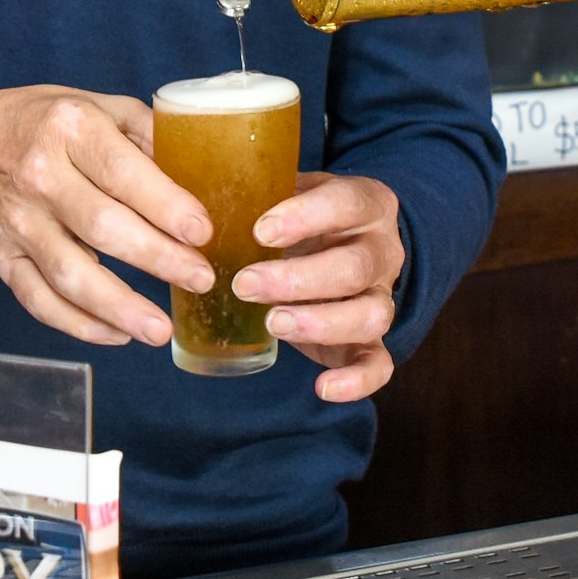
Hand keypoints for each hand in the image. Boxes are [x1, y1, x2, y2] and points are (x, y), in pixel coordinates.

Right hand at [0, 84, 211, 348]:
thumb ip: (150, 135)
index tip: (203, 232)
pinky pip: (40, 301)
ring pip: (70, 274)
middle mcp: (38, 175)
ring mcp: (17, 222)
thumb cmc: (47, 123)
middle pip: (102, 226)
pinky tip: (117, 334)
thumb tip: (204, 175)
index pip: (122, 172)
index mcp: (69, 128)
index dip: (165, 206)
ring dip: (119, 307)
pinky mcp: (2, 258)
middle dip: (157, 258)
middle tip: (200, 278)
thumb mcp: (100, 106)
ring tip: (160, 329)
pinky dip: (79, 324)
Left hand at [244, 172, 407, 403]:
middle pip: (354, 267)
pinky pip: (379, 363)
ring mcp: (381, 296)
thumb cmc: (303, 216)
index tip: (260, 231)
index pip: (346, 204)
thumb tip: (196, 198)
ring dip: (319, 324)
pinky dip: (356, 380)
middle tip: (246, 285)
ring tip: (272, 324)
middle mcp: (382, 251)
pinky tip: (323, 388)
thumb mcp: (288, 189)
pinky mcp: (373, 339)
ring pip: (370, 315)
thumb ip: (259, 190)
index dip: (306, 217)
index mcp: (366, 203)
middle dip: (297, 279)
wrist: (342, 242)